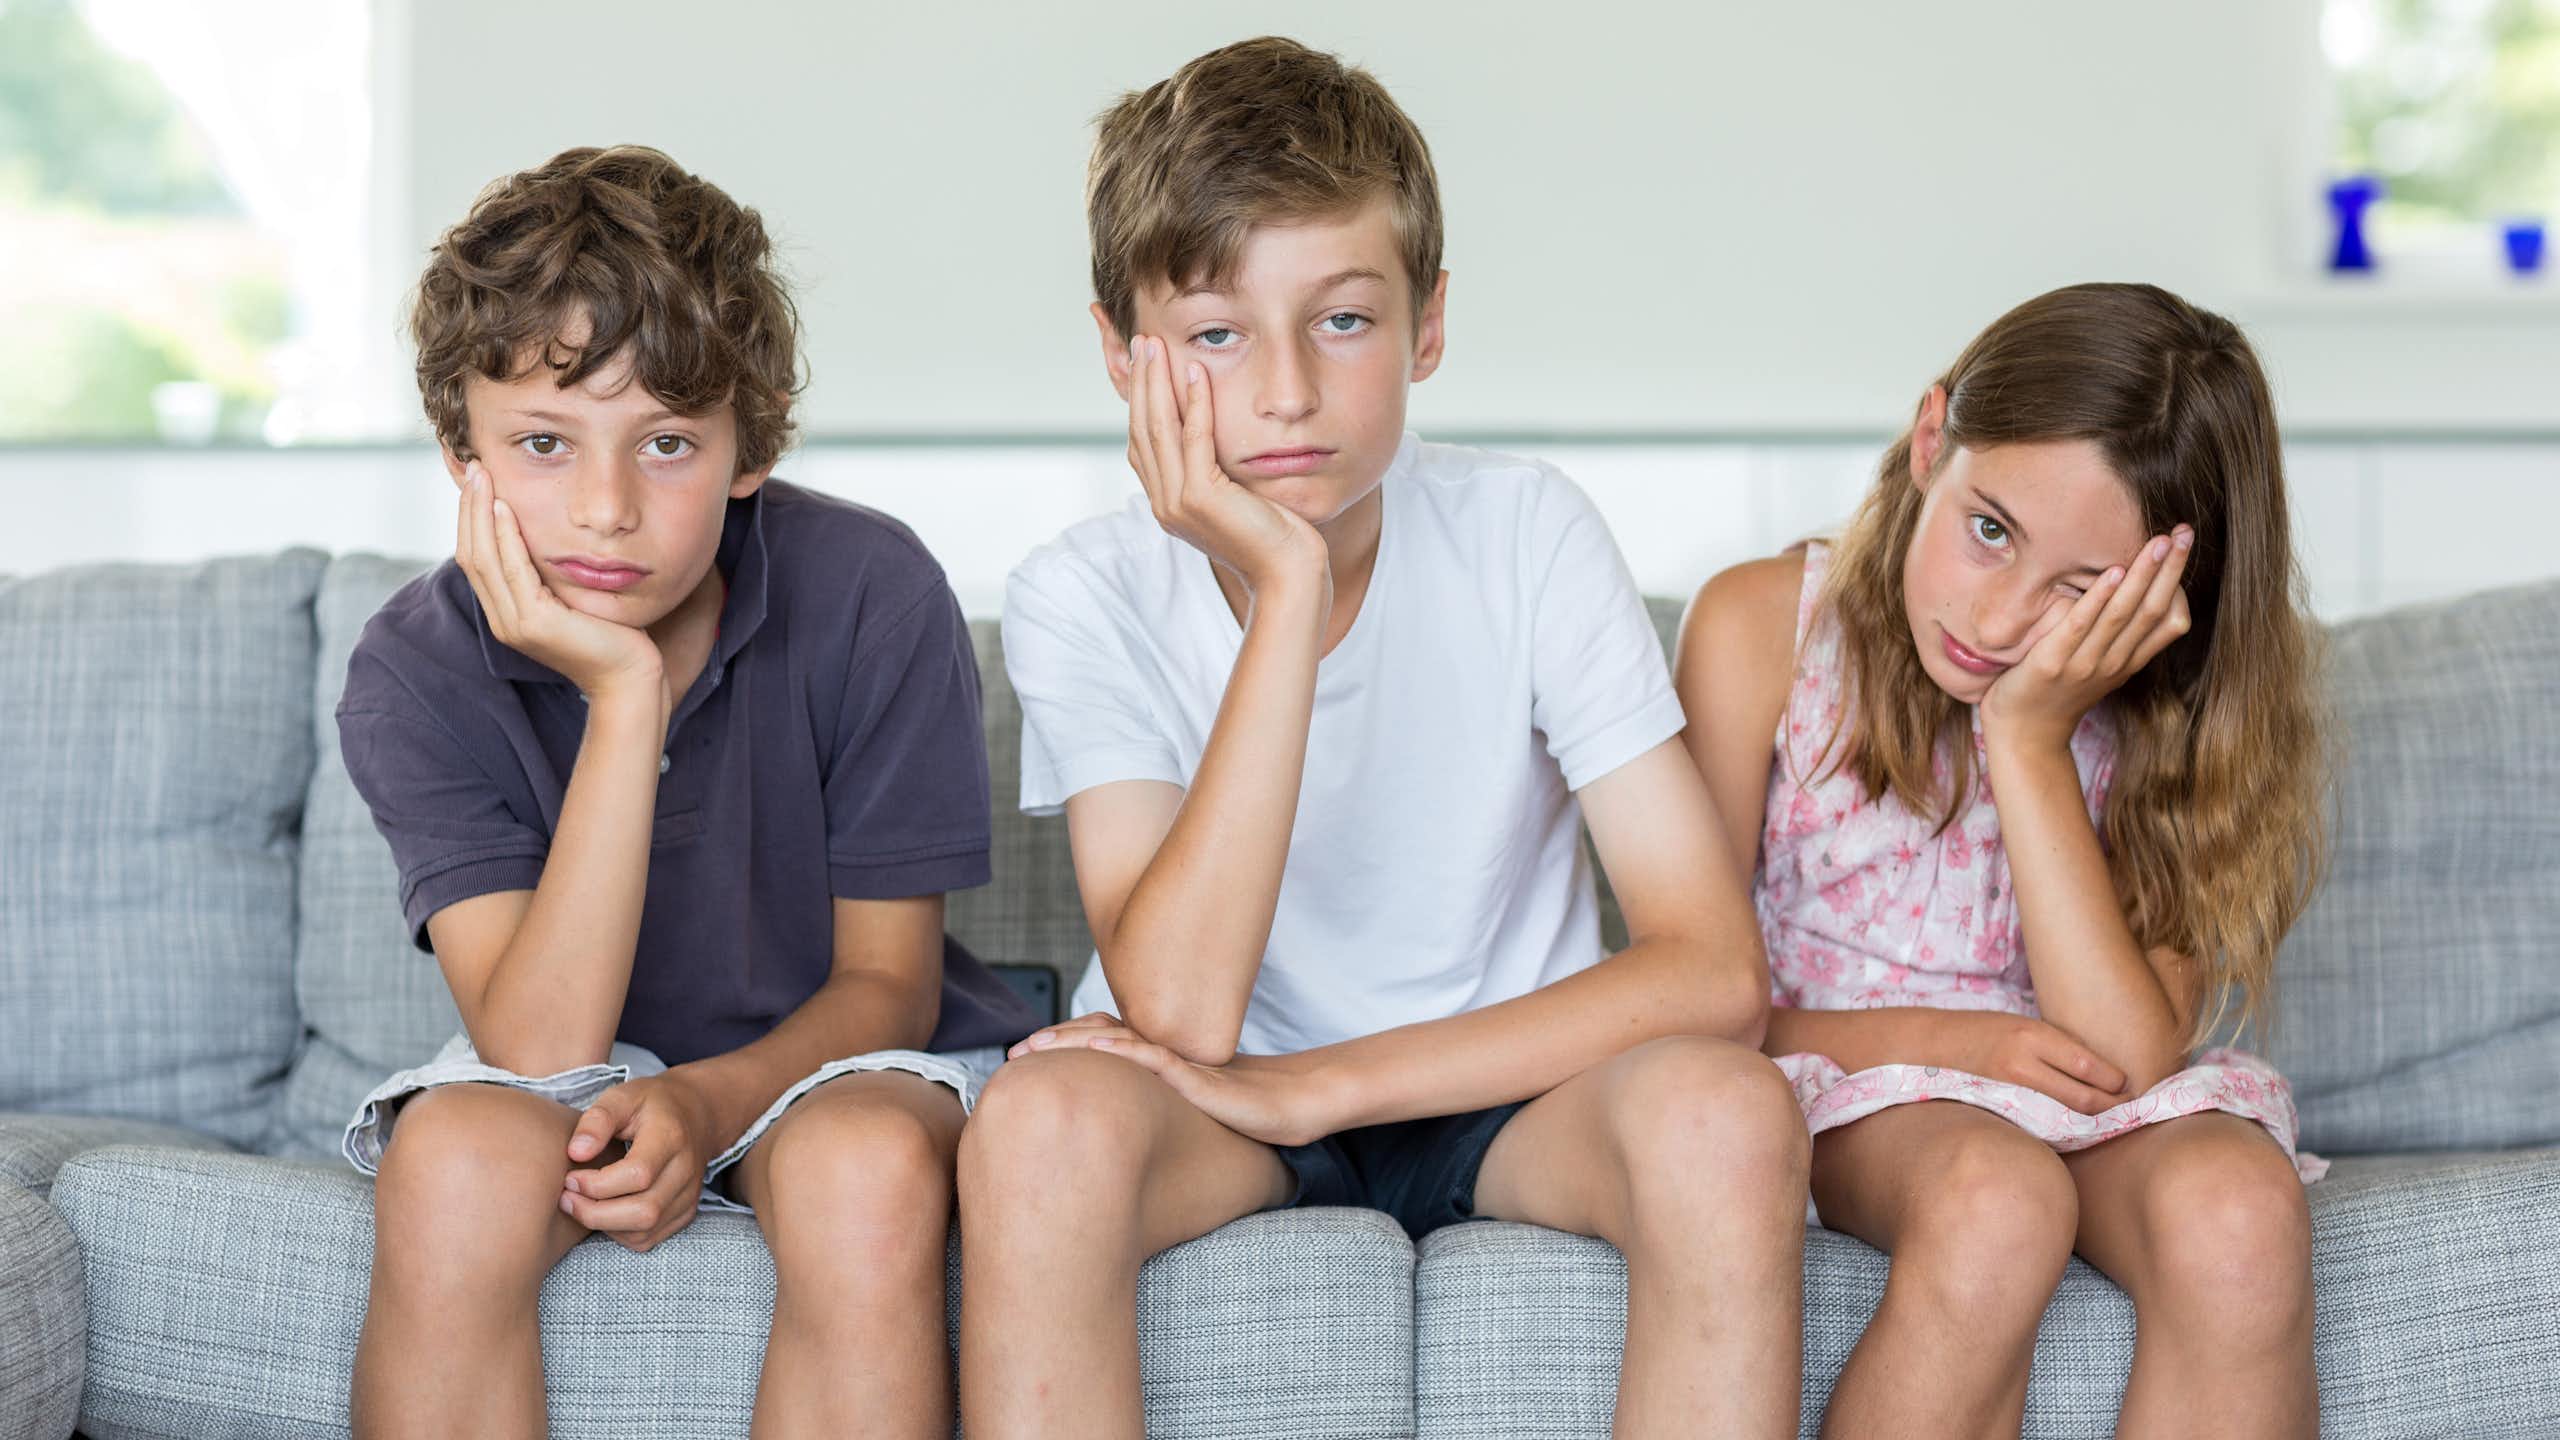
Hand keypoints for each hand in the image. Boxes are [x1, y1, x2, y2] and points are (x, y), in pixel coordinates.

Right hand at [455, 461, 668, 713]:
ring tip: (483, 476)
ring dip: (480, 514)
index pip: (476, 557)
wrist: (632, 679)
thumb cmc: (613, 637)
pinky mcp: (536, 625)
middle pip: (471, 553)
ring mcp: (516, 624)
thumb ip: (554, 574)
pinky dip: (506, 538)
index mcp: (509, 613)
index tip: (477, 479)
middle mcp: (504, 620)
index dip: (470, 517)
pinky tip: (505, 509)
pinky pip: (514, 572)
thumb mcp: (574, 597)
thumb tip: (550, 535)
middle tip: (473, 466)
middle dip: (468, 508)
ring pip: (484, 559)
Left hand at [559, 1071, 724, 1250]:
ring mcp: (689, 1196)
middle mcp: (686, 1171)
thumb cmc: (652, 1104)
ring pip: (644, 1232)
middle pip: (644, 1212)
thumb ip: (597, 1120)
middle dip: (594, 1213)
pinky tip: (605, 1210)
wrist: (696, 1113)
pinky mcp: (685, 1213)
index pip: (638, 1175)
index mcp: (671, 1137)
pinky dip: (619, 1232)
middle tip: (567, 1198)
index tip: (571, 1176)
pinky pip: (647, 1239)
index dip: (597, 1184)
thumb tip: (575, 1153)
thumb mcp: (623, 1096)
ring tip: (581, 1204)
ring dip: (604, 1225)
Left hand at [1012, 1011, 1332, 1147]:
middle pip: (1097, 1038)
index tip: (1019, 1059)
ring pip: (1118, 1042)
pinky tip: (1096, 1048)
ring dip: (1074, 1041)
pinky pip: (1156, 1058)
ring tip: (1038, 1045)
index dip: (1058, 1048)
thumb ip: (1148, 1116)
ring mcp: (1179, 1062)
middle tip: (1011, 1054)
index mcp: (1154, 1064)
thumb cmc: (1243, 1115)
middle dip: (1052, 1043)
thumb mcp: (1182, 1118)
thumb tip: (1108, 1143)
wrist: (1294, 1108)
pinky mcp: (1199, 1075)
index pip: (1097, 1045)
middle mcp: (1162, 1056)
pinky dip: (1124, 1050)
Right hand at [1124, 334, 1326, 603]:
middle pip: (1142, 431)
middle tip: (1143, 342)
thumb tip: (1218, 438)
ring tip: (1156, 346)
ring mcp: (1178, 504)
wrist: (1289, 579)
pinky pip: (1194, 440)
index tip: (1145, 363)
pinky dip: (1194, 403)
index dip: (1140, 400)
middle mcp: (1165, 504)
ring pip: (1158, 430)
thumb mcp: (1238, 499)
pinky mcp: (1201, 500)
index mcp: (1169, 504)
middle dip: (1141, 383)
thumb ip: (1218, 472)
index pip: (1143, 442)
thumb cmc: (1274, 540)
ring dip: (1156, 383)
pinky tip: (1197, 373)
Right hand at [1926, 1010, 2131, 1114]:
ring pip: (2068, 1116)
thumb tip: (2104, 1072)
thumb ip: (2059, 1048)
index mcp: (2031, 1035)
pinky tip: (2076, 1128)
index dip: (2115, 1081)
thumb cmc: (1984, 1031)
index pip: (2088, 1066)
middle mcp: (2021, 1065)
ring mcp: (2010, 1092)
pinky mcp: (2002, 1111)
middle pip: (2083, 1098)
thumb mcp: (2024, 1026)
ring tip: (2109, 1119)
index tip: (2126, 1084)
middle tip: (2128, 1107)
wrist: (1934, 1047)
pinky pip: (2045, 1125)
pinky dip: (2065, 1128)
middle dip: (2112, 1106)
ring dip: (2093, 1121)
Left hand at [1979, 525, 2192, 752]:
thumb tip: (2130, 594)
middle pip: (2152, 610)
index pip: (2170, 619)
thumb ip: (2118, 638)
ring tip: (2157, 542)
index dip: (2179, 581)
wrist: (2024, 735)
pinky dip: (2098, 598)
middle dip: (2169, 569)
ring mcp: (2085, 663)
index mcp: (2129, 661)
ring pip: (2123, 614)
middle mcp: (2114, 662)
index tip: (2183, 545)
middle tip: (2183, 532)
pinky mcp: (2054, 662)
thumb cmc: (2057, 693)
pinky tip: (2113, 572)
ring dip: (2143, 576)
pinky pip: (2080, 625)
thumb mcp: (2099, 667)